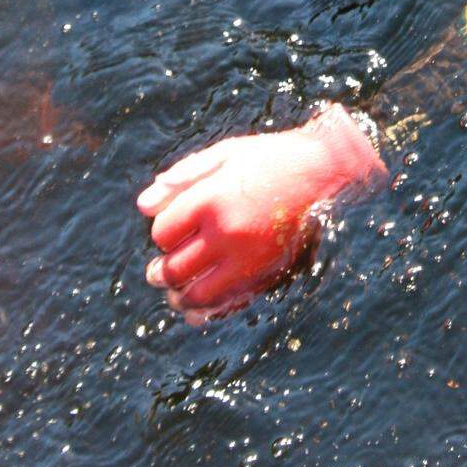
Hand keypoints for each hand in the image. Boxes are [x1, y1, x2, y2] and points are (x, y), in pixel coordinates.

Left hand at [137, 104, 386, 322]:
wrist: (323, 171)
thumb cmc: (269, 158)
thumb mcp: (223, 155)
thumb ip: (182, 178)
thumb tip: (143, 206)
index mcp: (210, 199)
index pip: (164, 232)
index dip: (162, 233)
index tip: (170, 229)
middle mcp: (226, 232)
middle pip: (176, 268)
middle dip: (160, 272)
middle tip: (155, 273)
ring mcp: (248, 258)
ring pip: (198, 293)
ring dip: (179, 296)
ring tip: (174, 292)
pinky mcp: (266, 274)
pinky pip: (229, 303)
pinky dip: (208, 311)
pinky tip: (196, 309)